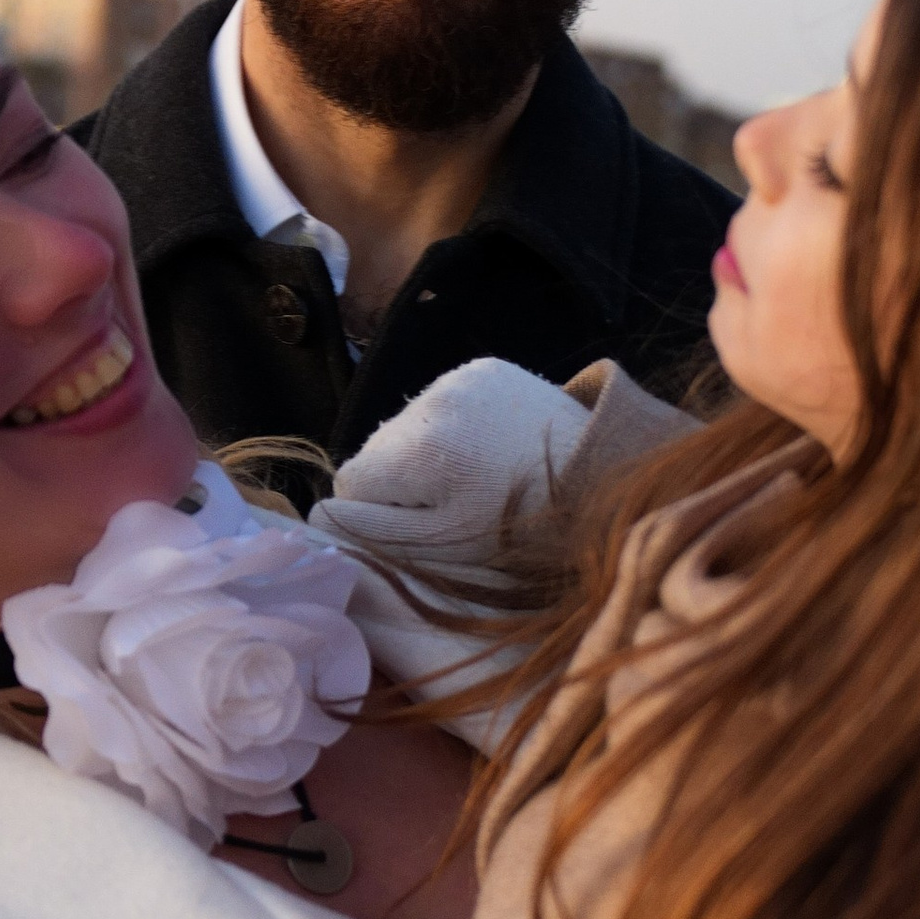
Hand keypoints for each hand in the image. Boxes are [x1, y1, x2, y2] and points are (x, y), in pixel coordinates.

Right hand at [315, 357, 590, 581]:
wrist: (604, 484)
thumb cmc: (521, 533)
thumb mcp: (442, 550)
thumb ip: (373, 535)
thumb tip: (315, 520)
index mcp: (420, 449)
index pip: (351, 480)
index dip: (381, 511)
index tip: (426, 526)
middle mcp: (433, 400)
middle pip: (377, 449)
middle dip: (402, 480)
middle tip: (457, 505)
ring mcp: (461, 376)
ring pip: (406, 427)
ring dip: (426, 454)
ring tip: (475, 477)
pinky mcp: (485, 368)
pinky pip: (441, 403)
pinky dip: (454, 428)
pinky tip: (487, 450)